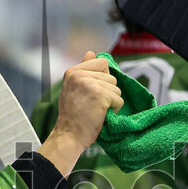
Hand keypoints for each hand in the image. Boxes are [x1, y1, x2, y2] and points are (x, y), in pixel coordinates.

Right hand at [38, 52, 123, 175]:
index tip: (89, 94)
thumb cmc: (73, 115)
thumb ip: (84, 70)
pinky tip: (101, 115)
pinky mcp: (100, 95)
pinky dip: (114, 109)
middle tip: (91, 105)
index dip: (101, 79)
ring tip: (95, 110)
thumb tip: (91, 52)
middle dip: (107, 92)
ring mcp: (89, 84)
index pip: (101, 63)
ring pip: (116, 88)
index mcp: (73, 71)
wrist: (68, 136)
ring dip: (110, 101)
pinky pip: (119, 99)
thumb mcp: (74, 88)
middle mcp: (79, 75)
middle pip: (110, 77)